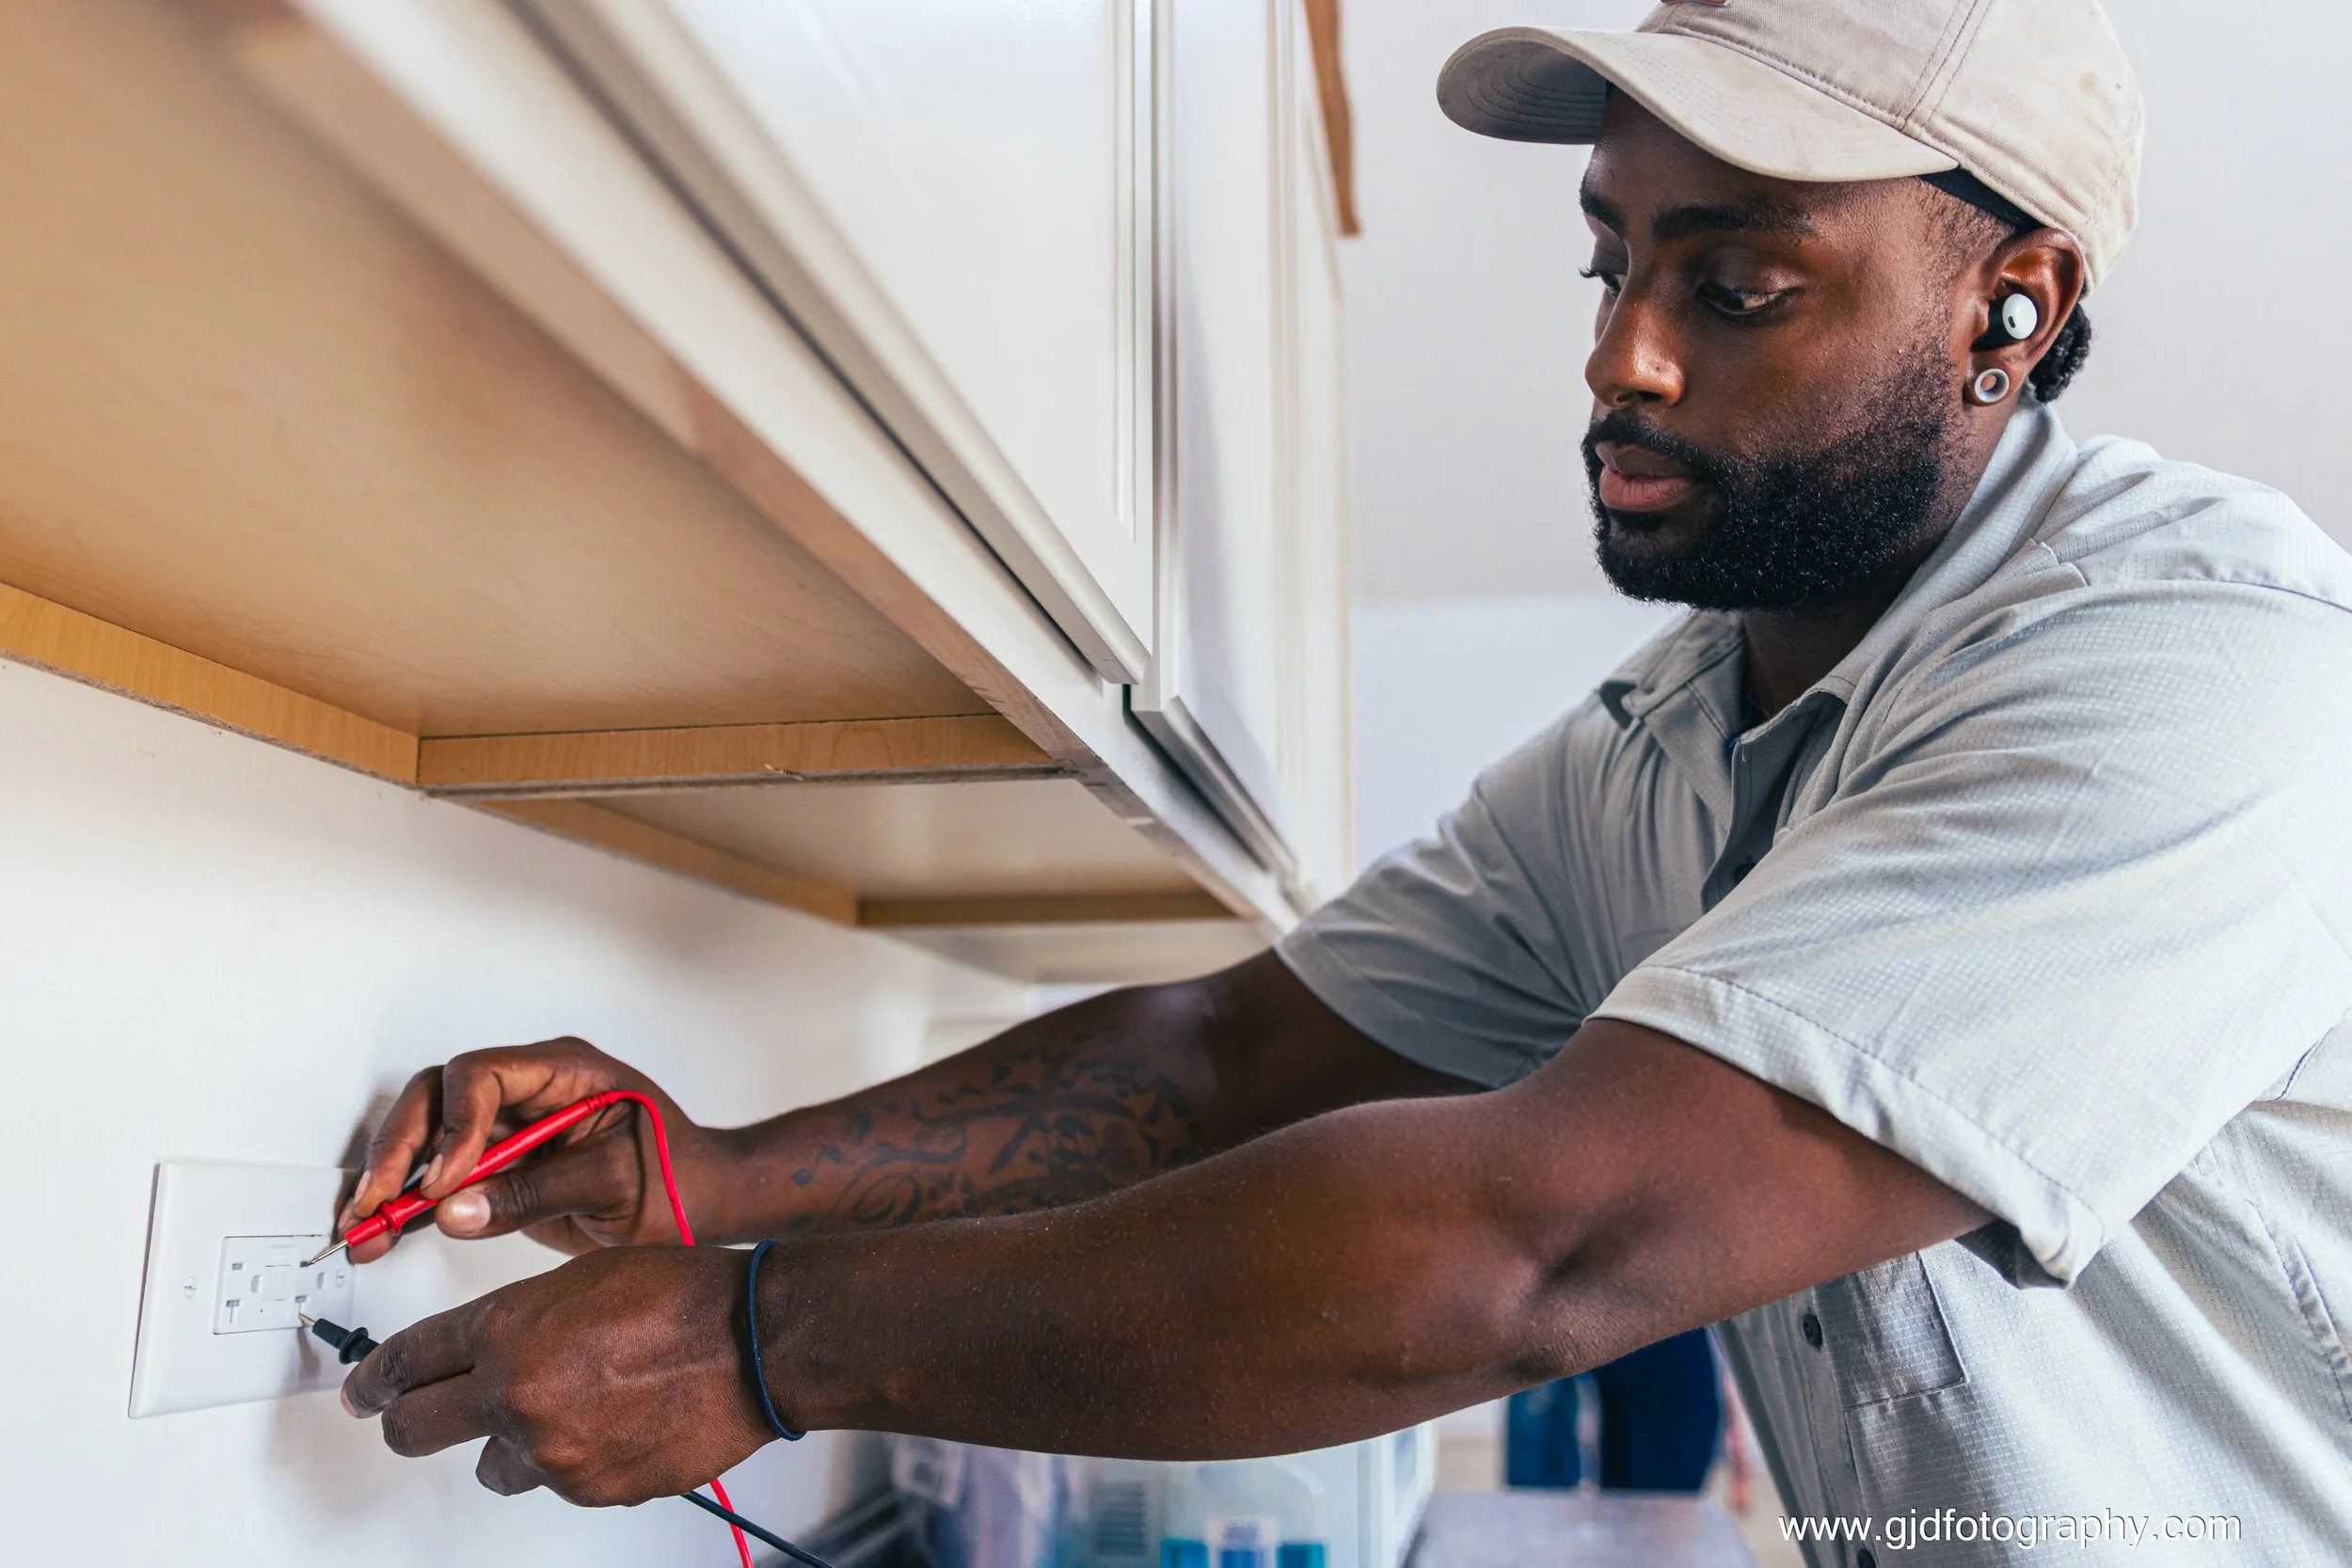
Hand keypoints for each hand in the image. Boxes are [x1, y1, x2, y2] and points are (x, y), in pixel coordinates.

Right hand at [341, 1038, 717, 1261]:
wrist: (703, 1204)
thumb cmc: (678, 1178)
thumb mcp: (616, 1183)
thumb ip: (536, 1193)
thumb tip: (453, 1209)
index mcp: (563, 1072)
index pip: (480, 1075)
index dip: (452, 1125)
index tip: (444, 1179)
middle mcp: (528, 1091)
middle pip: (437, 1100)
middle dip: (400, 1151)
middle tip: (378, 1202)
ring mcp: (510, 1128)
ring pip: (427, 1138)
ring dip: (391, 1181)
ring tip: (362, 1228)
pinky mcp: (500, 1168)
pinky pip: (443, 1178)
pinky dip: (409, 1207)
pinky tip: (382, 1236)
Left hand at [341, 1246, 775, 1504]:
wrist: (753, 1341)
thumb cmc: (681, 1295)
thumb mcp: (578, 1278)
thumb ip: (515, 1318)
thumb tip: (480, 1351)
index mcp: (505, 1329)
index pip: (404, 1364)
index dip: (372, 1380)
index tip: (362, 1391)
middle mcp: (514, 1395)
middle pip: (412, 1429)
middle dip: (403, 1421)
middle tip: (406, 1417)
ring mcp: (549, 1451)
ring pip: (489, 1464)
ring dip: (509, 1442)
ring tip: (563, 1410)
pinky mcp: (587, 1488)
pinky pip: (554, 1481)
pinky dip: (571, 1458)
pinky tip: (610, 1422)